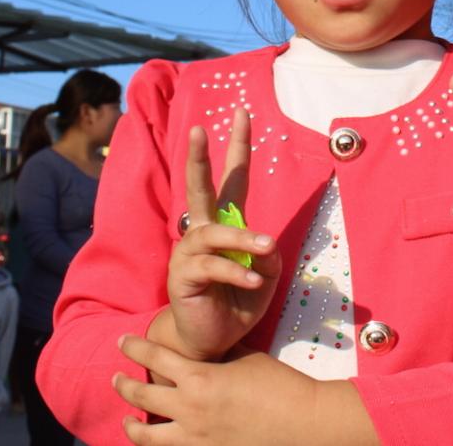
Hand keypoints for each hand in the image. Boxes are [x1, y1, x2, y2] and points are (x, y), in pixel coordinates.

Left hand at [115, 337, 317, 444]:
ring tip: (127, 420)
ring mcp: (195, 439)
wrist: (302, 422)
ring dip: (131, 426)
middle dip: (124, 385)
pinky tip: (159, 442)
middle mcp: (189, 409)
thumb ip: (217, 359)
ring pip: (146, 435)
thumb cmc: (279, 385)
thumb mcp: (245, 360)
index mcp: (199, 378)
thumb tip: (204, 356)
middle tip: (116, 378)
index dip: (134, 346)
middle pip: (142, 396)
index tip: (122, 340)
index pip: (154, 356)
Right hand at [161, 113, 281, 360]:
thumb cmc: (236, 303)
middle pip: (199, 188)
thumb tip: (266, 242)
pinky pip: (212, 266)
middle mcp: (201, 232)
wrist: (211, 341)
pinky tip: (252, 279)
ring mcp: (188, 252)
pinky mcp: (183, 276)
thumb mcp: (265, 277)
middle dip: (199, 157)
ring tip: (265, 245)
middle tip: (199, 128)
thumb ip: (269, 256)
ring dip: (241, 237)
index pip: (233, 179)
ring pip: (213, 232)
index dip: (238, 146)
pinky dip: (236, 271)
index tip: (243, 112)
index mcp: (224, 226)